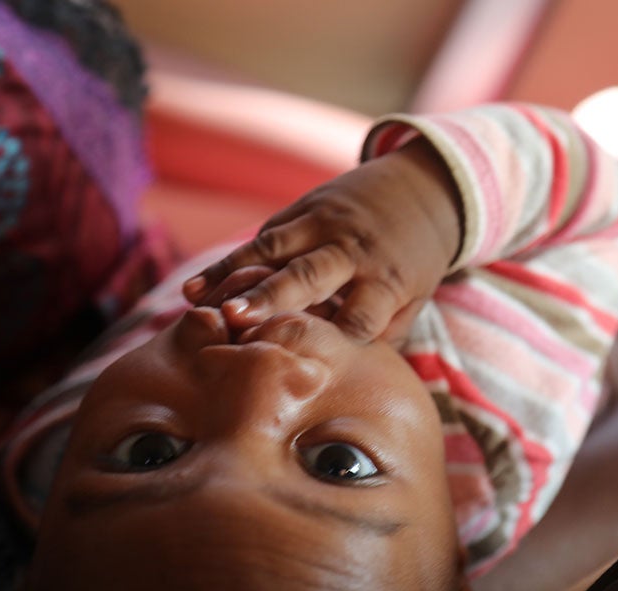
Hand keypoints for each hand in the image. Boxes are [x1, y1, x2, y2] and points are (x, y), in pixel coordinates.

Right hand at [182, 137, 462, 343]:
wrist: (423, 190)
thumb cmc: (414, 262)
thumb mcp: (415, 299)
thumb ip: (380, 334)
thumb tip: (336, 373)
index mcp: (388, 279)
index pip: (357, 316)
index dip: (329, 340)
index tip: (294, 363)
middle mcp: (353, 249)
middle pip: (309, 275)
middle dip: (270, 296)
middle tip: (234, 319)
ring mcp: (326, 223)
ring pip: (272, 250)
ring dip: (231, 275)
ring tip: (195, 301)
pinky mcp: (304, 208)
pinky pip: (263, 236)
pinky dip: (229, 261)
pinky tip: (196, 285)